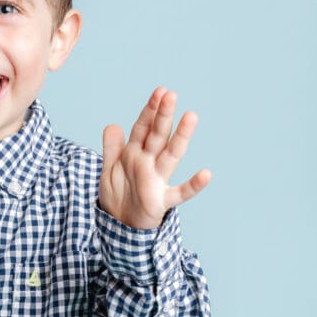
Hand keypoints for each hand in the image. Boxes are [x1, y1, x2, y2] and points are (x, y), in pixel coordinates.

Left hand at [99, 87, 210, 228]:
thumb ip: (112, 148)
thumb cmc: (119, 194)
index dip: (149, 111)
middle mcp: (149, 163)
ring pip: (171, 155)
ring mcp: (157, 180)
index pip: (143, 128)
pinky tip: (206, 174)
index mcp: (135, 154)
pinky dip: (194, 185)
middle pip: (157, 136)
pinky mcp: (161, 200)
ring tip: (191, 116)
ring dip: (180, 137)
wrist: (119, 224)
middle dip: (163, 116)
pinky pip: (180, 193)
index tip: (159, 92)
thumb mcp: (109, 168)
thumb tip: (112, 125)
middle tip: (170, 94)